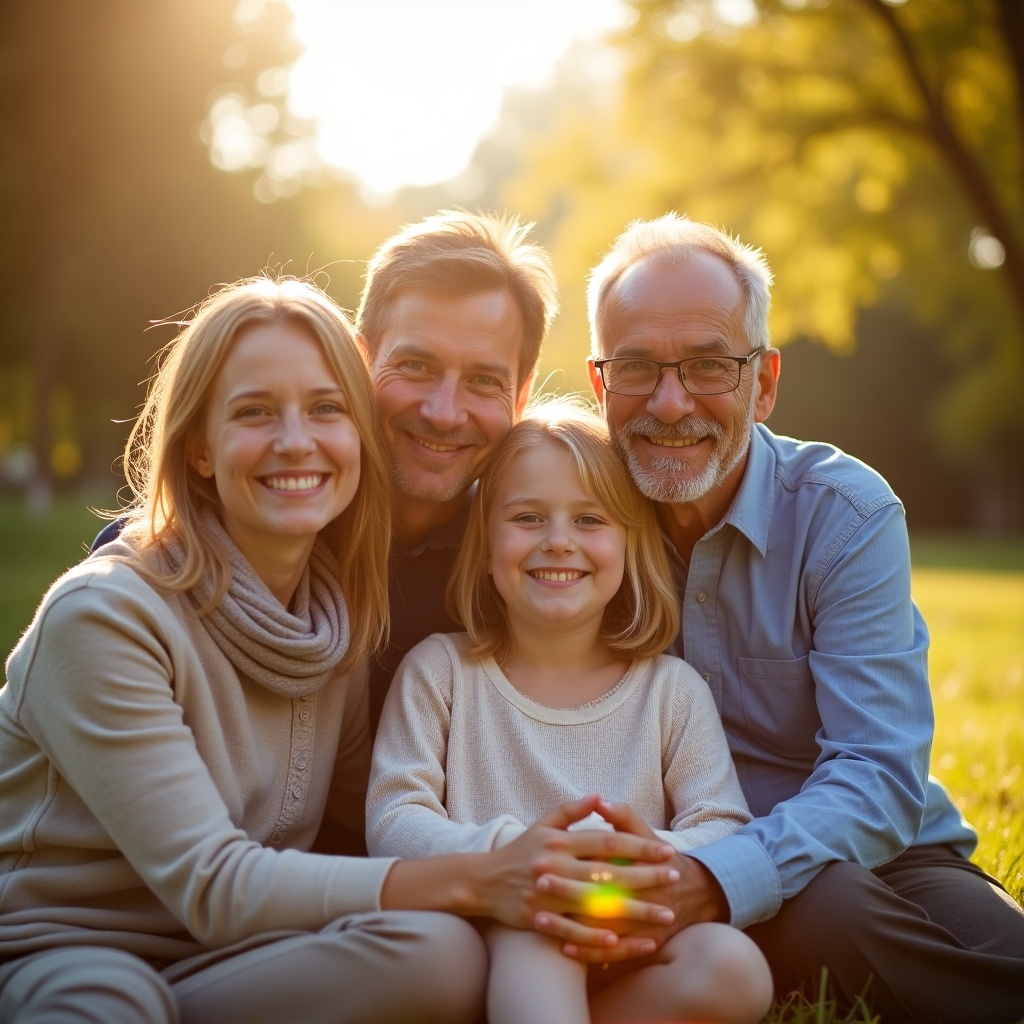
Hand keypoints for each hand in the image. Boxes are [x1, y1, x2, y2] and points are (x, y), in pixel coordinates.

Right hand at [476, 795, 679, 953]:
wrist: (483, 881)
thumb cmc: (519, 851)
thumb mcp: (542, 824)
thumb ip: (571, 810)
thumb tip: (599, 795)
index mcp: (560, 841)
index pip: (607, 841)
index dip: (638, 845)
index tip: (666, 850)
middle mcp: (556, 865)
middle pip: (609, 873)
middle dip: (646, 876)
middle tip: (675, 878)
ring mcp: (548, 894)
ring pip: (598, 904)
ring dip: (634, 910)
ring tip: (664, 915)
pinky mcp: (539, 919)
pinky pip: (572, 930)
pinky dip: (596, 936)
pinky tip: (621, 939)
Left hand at [534, 798, 728, 963]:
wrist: (696, 894)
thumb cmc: (662, 859)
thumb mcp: (648, 834)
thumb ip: (624, 817)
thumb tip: (599, 800)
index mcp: (638, 865)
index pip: (605, 862)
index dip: (576, 860)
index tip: (545, 855)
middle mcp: (640, 896)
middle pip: (599, 896)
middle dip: (567, 891)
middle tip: (538, 884)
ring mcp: (640, 925)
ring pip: (601, 928)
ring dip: (569, 925)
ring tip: (539, 919)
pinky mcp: (641, 945)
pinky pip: (612, 954)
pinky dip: (588, 953)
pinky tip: (564, 947)